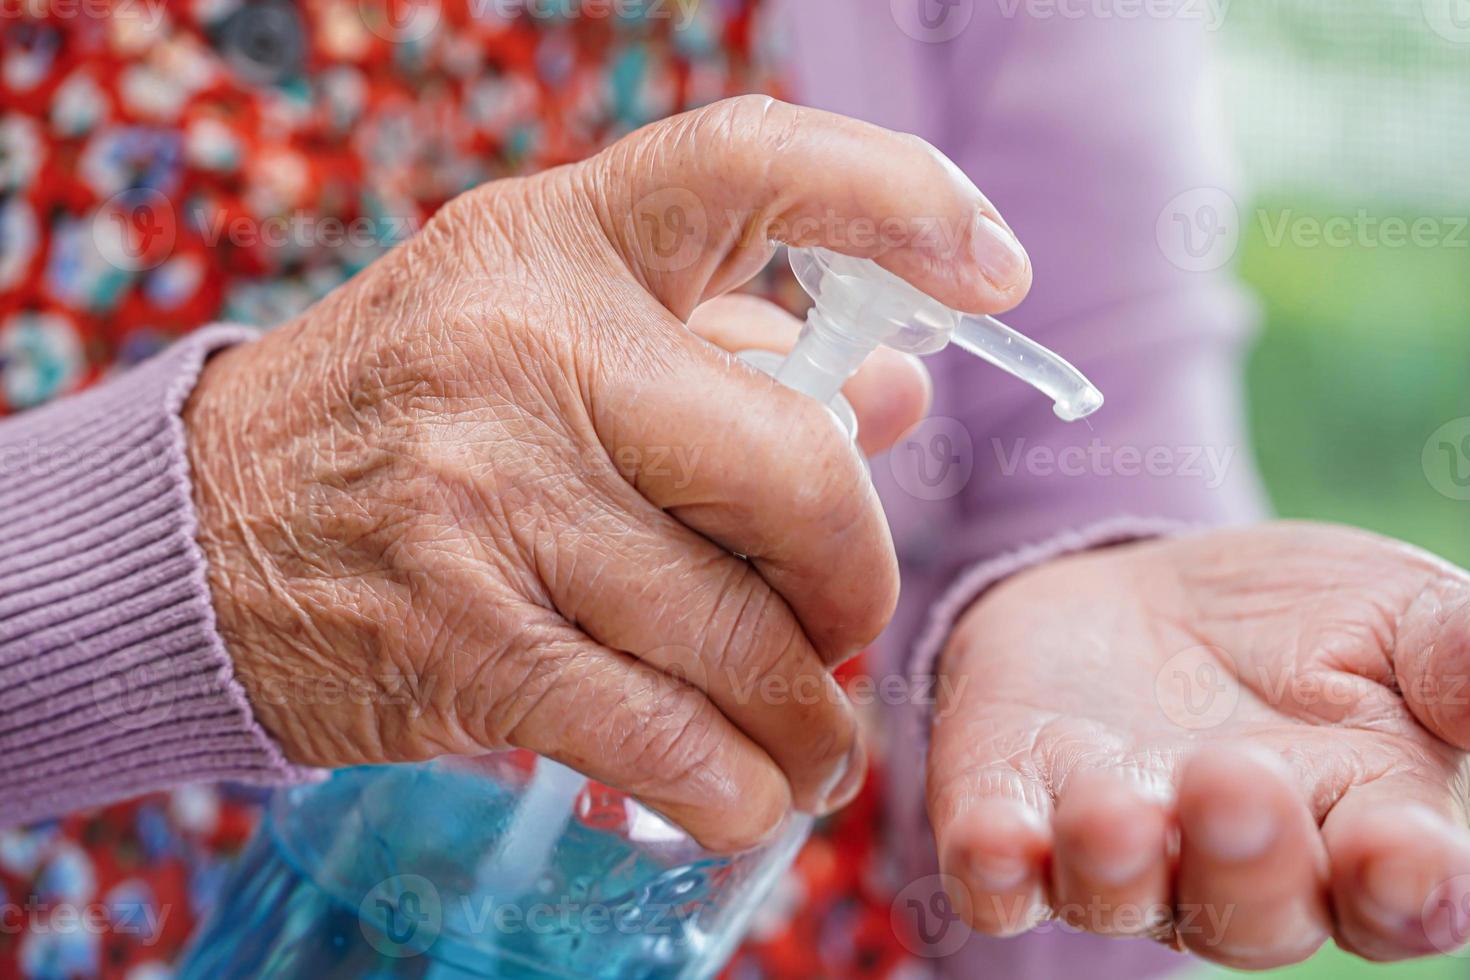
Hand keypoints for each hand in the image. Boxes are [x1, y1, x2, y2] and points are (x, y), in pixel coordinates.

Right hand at [183, 96, 1026, 850]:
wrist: (206, 521)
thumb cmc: (417, 412)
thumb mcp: (554, 331)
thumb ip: (730, 354)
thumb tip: (892, 395)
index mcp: (561, 242)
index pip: (745, 164)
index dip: (895, 197)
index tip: (997, 270)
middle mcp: (526, 350)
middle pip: (791, 473)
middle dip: (855, 576)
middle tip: (848, 620)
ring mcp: (486, 497)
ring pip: (735, 634)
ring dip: (807, 713)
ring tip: (815, 739)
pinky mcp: (457, 636)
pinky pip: (656, 735)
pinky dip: (730, 785)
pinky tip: (746, 793)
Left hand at [931, 521, 1469, 965]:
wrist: (1149, 592)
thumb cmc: (1304, 623)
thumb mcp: (1398, 614)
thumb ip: (1457, 655)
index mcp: (1361, 831)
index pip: (1395, 893)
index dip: (1404, 888)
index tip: (1406, 855)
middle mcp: (1234, 867)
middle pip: (1250, 913)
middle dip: (1244, 860)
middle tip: (1237, 780)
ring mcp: (1117, 848)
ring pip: (1117, 898)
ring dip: (1115, 864)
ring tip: (1119, 811)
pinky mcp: (1014, 812)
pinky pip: (998, 873)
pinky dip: (995, 865)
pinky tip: (994, 840)